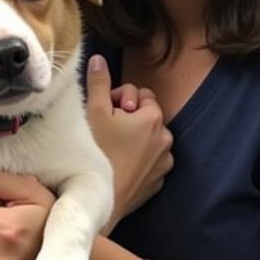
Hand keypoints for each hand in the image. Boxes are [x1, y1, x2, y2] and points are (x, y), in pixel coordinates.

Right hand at [86, 54, 173, 231]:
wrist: (99, 200)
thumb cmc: (96, 153)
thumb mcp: (93, 111)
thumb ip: (99, 82)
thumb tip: (99, 59)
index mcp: (154, 118)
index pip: (141, 93)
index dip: (121, 99)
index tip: (107, 112)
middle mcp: (166, 139)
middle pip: (146, 115)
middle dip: (128, 118)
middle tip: (107, 129)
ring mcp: (164, 162)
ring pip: (148, 139)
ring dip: (133, 138)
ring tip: (111, 148)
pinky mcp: (158, 181)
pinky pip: (150, 160)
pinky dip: (138, 159)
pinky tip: (118, 163)